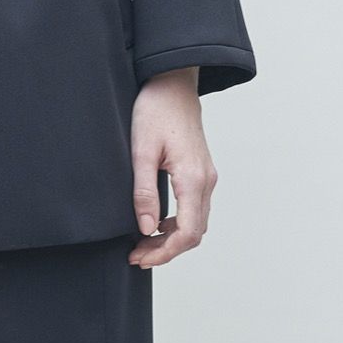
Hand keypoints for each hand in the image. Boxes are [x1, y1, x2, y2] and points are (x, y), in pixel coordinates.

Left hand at [128, 67, 214, 267]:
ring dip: (171, 240)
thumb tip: (146, 229)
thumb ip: (144, 192)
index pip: (188, 233)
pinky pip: (195, 209)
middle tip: (136, 256)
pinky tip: (154, 224)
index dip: (165, 254)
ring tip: (141, 244)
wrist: (173, 83)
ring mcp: (207, 177)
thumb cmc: (156, 111)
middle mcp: (206, 181)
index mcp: (192, 178)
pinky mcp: (201, 172)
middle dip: (166, 251)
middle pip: (195, 233)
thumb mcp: (141, 150)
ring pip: (196, 223)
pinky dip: (177, 224)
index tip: (140, 259)